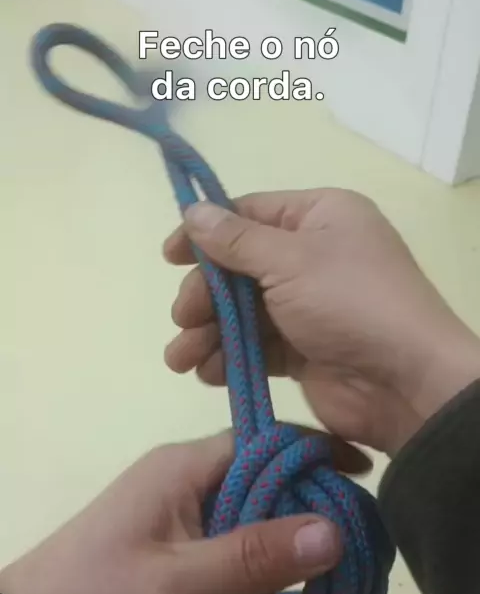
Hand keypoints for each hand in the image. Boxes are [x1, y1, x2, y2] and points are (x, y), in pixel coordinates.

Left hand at [0, 431, 341, 593]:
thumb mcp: (180, 583)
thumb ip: (256, 556)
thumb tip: (336, 529)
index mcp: (185, 466)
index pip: (267, 443)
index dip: (316, 457)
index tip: (362, 481)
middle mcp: (186, 480)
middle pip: (266, 496)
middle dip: (272, 549)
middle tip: (258, 593)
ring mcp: (180, 517)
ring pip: (249, 538)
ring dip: (244, 584)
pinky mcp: (176, 550)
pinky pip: (226, 563)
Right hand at [164, 190, 479, 454]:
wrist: (404, 382)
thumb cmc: (348, 302)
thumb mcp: (289, 260)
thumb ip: (236, 240)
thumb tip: (193, 211)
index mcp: (320, 217)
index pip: (251, 213)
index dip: (206, 233)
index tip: (169, 257)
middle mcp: (314, 256)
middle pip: (241, 267)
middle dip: (205, 294)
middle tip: (183, 317)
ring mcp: (309, 306)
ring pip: (244, 311)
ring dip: (209, 332)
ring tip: (181, 359)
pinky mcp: (304, 350)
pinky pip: (257, 347)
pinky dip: (230, 357)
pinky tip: (207, 372)